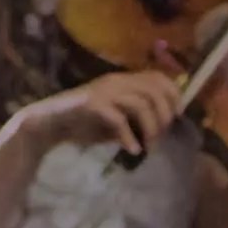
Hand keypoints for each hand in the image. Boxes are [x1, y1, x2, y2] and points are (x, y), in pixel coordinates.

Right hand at [20, 68, 183, 155]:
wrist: (49, 122)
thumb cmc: (83, 121)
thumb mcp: (115, 119)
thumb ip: (134, 119)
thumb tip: (160, 129)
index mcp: (123, 80)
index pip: (157, 77)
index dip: (173, 94)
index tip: (177, 116)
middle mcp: (116, 81)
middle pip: (154, 90)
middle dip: (164, 115)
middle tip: (160, 136)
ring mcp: (104, 92)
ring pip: (141, 103)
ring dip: (151, 127)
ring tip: (148, 147)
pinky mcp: (92, 105)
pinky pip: (119, 119)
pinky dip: (130, 137)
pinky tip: (132, 150)